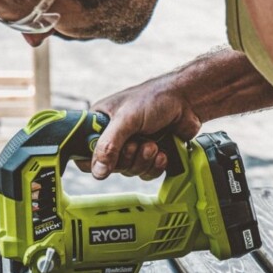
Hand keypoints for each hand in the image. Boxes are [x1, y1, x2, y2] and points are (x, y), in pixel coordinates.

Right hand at [87, 74, 201, 179]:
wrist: (187, 100)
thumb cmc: (154, 99)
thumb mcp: (126, 119)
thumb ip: (109, 145)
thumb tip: (97, 173)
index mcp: (101, 123)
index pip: (84, 151)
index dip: (94, 161)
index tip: (108, 159)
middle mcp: (114, 137)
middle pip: (110, 166)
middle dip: (127, 158)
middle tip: (138, 143)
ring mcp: (133, 146)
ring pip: (129, 171)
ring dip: (143, 161)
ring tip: (153, 144)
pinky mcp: (150, 155)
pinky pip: (146, 173)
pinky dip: (155, 166)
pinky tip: (163, 152)